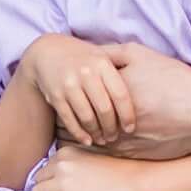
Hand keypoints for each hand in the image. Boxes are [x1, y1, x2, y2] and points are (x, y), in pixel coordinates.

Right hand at [26, 33, 141, 144]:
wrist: (48, 52)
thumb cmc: (83, 58)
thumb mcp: (101, 57)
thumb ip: (117, 74)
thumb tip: (142, 98)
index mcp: (102, 63)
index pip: (120, 94)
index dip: (127, 115)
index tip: (130, 128)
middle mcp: (86, 73)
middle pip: (104, 109)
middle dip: (112, 128)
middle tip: (115, 137)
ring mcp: (69, 84)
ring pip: (87, 117)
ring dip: (97, 133)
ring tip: (103, 139)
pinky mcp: (56, 96)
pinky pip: (70, 121)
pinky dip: (80, 134)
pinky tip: (88, 139)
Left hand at [31, 142, 114, 190]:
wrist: (132, 182)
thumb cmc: (114, 171)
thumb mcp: (86, 158)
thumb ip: (68, 163)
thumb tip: (51, 177)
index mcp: (64, 152)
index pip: (43, 168)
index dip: (51, 179)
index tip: (62, 185)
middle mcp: (60, 165)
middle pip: (37, 180)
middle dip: (46, 189)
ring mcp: (62, 183)